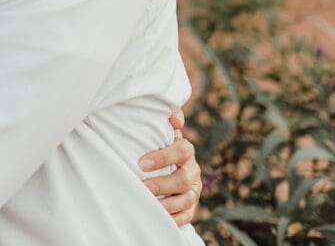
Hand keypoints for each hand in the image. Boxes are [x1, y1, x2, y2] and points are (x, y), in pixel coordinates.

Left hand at [140, 110, 200, 225]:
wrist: (164, 164)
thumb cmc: (156, 144)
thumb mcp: (160, 129)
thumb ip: (166, 117)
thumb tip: (175, 119)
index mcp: (185, 150)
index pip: (181, 151)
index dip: (163, 157)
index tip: (141, 163)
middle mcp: (192, 170)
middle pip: (184, 180)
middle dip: (162, 184)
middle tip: (142, 187)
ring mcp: (193, 190)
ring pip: (186, 200)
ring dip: (166, 204)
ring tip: (148, 203)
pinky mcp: (190, 207)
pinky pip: (186, 216)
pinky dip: (173, 218)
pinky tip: (157, 216)